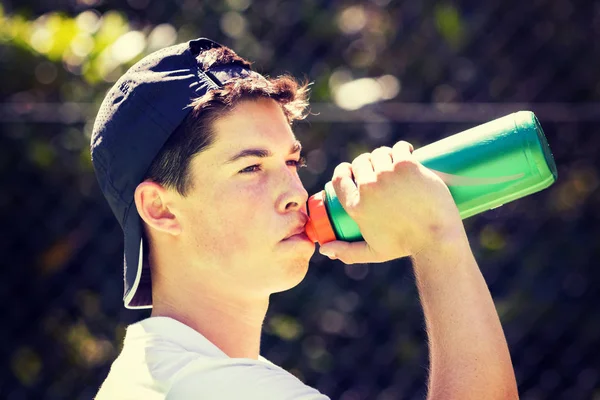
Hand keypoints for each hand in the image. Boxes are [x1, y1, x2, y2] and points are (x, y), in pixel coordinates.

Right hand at [318, 141, 466, 263]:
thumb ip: (346, 253)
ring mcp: (387, 175)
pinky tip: (406, 151)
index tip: (353, 171)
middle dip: (368, 163)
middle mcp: (368, 188)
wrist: (437, 238)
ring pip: (380, 153)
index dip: (345, 170)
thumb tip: (324, 249)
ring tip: (394, 164)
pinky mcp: (407, 166)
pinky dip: (402, 148)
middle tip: (381, 170)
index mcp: (356, 205)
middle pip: (360, 162)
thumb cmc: (406, 246)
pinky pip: (399, 148)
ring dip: (385, 155)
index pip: (340, 177)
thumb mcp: (372, 252)